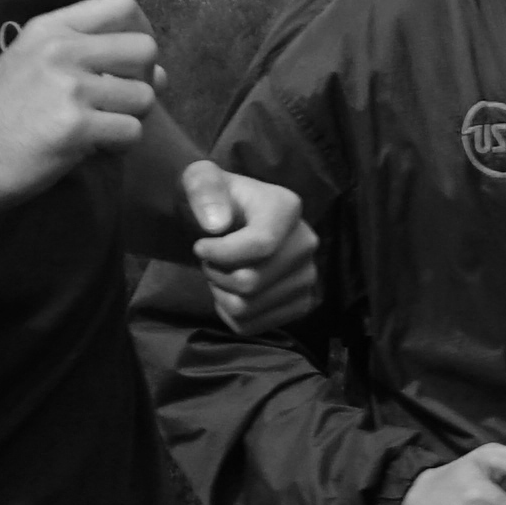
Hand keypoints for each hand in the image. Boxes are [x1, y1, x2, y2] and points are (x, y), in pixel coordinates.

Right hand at [0, 0, 158, 207]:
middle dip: (144, 79)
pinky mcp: (75, 127)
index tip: (130, 61)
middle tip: (121, 103)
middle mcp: (62, 49)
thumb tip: (158, 69)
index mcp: (50, 28)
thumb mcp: (28, 61)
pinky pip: (131, 132)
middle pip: (145, 48)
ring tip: (101, 130)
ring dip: (131, 119)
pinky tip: (92, 150)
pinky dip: (119, 146)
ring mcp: (69, 87)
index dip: (141, 30)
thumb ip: (82, 55)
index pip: (122, 3)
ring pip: (144, 96)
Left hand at [182, 163, 319, 334]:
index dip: (220, 253)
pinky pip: (251, 326)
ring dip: (220, 294)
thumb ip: (204, 190)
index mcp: (287, 208)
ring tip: (220, 273)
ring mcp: (306, 277)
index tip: (199, 246)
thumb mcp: (200, 178)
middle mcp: (306, 243)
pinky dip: (229, 313)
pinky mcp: (299, 304)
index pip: (260, 245)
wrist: (225, 219)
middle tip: (209, 260)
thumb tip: (216, 224)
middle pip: (251, 281)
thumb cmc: (212, 198)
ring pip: (247, 307)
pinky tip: (230, 291)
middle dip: (216, 274)